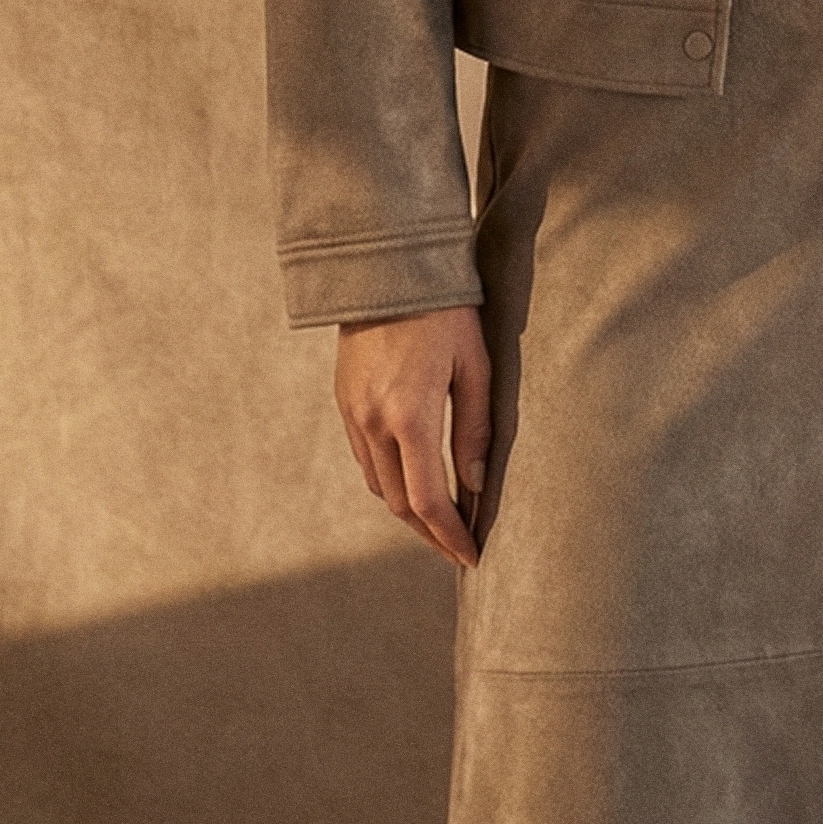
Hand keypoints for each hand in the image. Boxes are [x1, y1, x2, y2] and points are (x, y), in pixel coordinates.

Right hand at [335, 306, 491, 568]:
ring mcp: (353, 413)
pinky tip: (413, 476)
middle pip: (399, 504)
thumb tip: (478, 486)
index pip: (428, 501)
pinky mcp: (344, 401)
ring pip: (378, 485)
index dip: (451, 537)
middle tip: (460, 547)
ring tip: (442, 517)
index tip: (472, 557)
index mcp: (410, 416)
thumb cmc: (444, 310)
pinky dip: (390, 478)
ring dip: (408, 508)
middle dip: (430, 533)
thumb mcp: (474, 365)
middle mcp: (373, 422)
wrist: (387, 266)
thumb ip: (475, 429)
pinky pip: (364, 458)